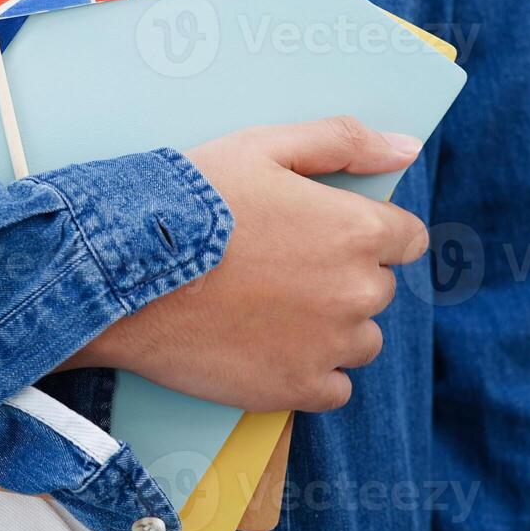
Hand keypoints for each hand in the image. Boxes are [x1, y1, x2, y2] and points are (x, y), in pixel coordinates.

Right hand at [64, 117, 426, 412]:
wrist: (123, 271)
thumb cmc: (189, 201)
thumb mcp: (261, 146)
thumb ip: (343, 141)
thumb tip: (405, 149)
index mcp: (356, 230)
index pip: (406, 238)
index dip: (364, 231)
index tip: (321, 234)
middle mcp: (357, 292)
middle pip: (377, 288)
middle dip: (339, 276)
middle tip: (276, 266)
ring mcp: (329, 346)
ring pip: (359, 340)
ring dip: (328, 326)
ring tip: (266, 307)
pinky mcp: (297, 389)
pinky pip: (333, 387)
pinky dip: (307, 370)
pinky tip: (264, 344)